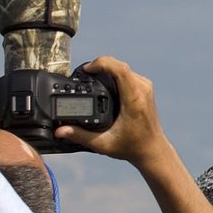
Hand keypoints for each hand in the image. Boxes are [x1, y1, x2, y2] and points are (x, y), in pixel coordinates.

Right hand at [56, 56, 171, 166]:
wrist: (152, 149)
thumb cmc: (132, 147)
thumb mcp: (103, 144)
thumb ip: (80, 136)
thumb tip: (60, 130)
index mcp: (134, 100)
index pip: (120, 70)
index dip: (102, 63)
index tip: (87, 69)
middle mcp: (142, 90)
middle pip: (120, 65)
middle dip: (100, 65)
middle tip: (84, 73)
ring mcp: (145, 87)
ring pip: (124, 67)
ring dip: (107, 68)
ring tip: (91, 75)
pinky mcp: (145, 88)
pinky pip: (128, 73)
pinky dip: (114, 73)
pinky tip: (104, 80)